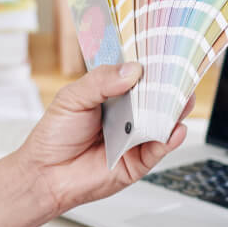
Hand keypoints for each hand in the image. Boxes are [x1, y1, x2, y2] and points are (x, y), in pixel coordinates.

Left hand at [20, 63, 193, 215]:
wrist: (46, 174)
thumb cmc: (55, 135)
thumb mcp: (73, 97)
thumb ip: (101, 81)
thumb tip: (131, 71)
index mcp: (113, 94)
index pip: (138, 76)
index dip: (151, 65)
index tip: (165, 52)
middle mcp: (128, 115)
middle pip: (156, 98)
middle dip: (170, 87)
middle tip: (180, 73)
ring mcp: (135, 138)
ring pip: (163, 123)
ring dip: (175, 111)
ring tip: (181, 99)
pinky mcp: (138, 161)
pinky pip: (159, 149)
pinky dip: (170, 139)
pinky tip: (174, 128)